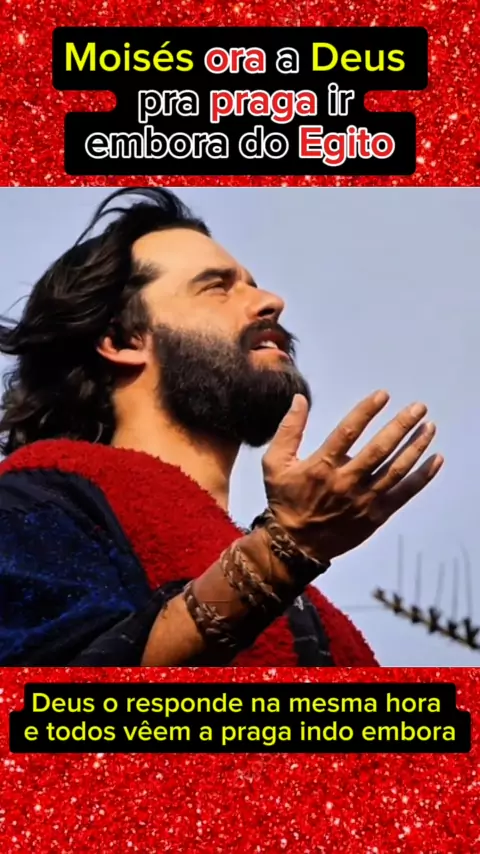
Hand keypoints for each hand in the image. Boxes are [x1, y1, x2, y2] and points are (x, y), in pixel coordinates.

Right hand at [262, 390, 442, 562]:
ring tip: (430, 427)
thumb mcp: (274, 464)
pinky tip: (436, 460)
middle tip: (418, 408)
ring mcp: (364, 500)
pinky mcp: (376, 515)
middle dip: (401, 426)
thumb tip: (300, 400)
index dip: (366, 411)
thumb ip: (288, 431)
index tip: (383, 395)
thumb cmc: (285, 500)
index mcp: (322, 467)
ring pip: (396, 470)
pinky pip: (403, 494)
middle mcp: (346, 482)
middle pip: (379, 449)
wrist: (295, 545)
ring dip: (415, 447)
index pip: (348, 432)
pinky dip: (422, 477)